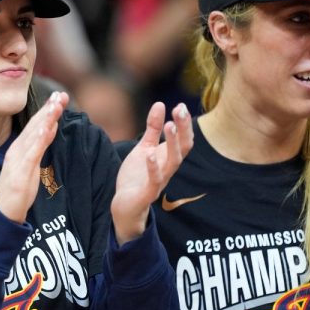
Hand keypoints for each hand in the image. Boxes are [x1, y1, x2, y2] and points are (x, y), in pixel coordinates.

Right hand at [0, 91, 67, 223]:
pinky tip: (45, 128)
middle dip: (49, 109)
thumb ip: (39, 146)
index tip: (59, 97)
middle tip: (62, 95)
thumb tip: (49, 129)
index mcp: (20, 147)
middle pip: (35, 125)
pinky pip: (31, 153)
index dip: (47, 110)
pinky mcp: (21, 172)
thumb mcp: (32, 164)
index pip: (35, 124)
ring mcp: (18, 159)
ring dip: (45, 119)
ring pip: (33, 135)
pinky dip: (38, 139)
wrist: (4, 211)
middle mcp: (17, 149)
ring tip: (56, 105)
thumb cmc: (18, 189)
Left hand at [111, 102, 192, 244]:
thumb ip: (153, 129)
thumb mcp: (144, 148)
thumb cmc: (137, 177)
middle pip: (183, 148)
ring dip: (173, 144)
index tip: (181, 105)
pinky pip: (154, 180)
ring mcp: (160, 181)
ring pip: (173, 162)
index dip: (184, 123)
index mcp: (168, 157)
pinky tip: (149, 154)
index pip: (184, 139)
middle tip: (180, 110)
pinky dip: (153, 168)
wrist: (125, 206)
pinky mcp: (148, 193)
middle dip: (183, 129)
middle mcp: (168, 168)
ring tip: (169, 125)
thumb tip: (161, 104)